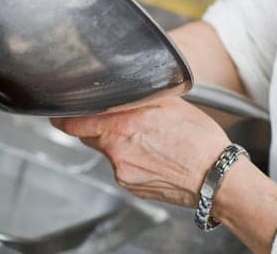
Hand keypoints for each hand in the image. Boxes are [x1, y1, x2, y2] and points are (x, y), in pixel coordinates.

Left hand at [52, 97, 231, 206]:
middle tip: (120, 122)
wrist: (216, 178)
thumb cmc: (200, 141)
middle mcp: (117, 151)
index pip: (74, 123)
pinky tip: (153, 155)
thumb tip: (125, 89)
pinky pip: (122, 167)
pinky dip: (132, 160)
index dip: (64, 117)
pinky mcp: (131, 186)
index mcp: (123, 125)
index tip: (59, 113)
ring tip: (149, 140)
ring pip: (109, 152)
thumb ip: (140, 96)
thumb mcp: (171, 104)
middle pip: (91, 136)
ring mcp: (122, 172)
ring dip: (119, 143)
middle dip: (99, 127)